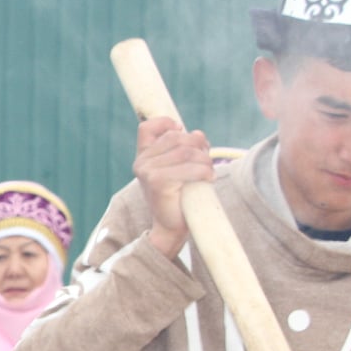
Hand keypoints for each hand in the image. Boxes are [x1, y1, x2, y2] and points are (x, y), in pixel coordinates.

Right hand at [133, 117, 213, 254]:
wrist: (171, 226)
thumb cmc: (178, 196)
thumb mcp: (179, 167)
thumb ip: (185, 147)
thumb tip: (197, 133)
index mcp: (143, 156)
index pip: (148, 127)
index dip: (166, 123)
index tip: (183, 131)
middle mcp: (141, 162)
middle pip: (176, 137)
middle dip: (197, 145)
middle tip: (207, 159)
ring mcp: (147, 171)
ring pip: (186, 151)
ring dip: (205, 160)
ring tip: (209, 171)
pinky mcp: (158, 182)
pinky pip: (190, 168)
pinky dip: (204, 171)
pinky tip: (208, 178)